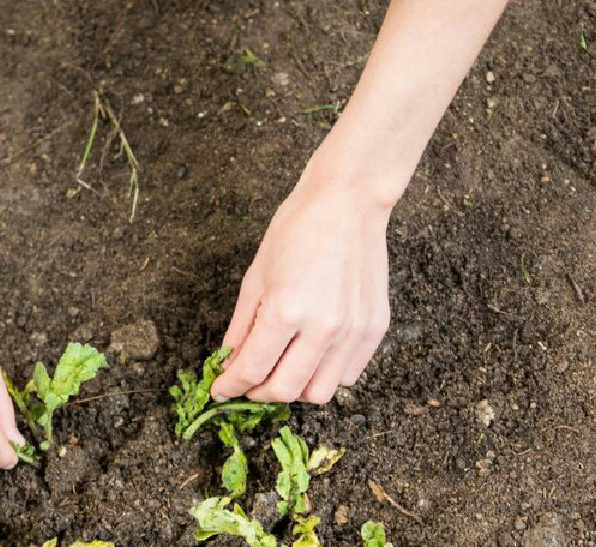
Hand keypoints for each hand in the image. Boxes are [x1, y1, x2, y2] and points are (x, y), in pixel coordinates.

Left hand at [210, 166, 392, 404]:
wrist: (348, 202)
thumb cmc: (298, 227)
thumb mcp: (256, 275)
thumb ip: (241, 325)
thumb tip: (229, 360)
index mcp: (285, 311)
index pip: (251, 370)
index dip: (229, 386)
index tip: (221, 389)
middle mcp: (322, 327)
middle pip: (284, 390)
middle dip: (258, 393)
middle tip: (248, 382)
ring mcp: (353, 331)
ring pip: (320, 392)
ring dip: (295, 389)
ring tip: (282, 369)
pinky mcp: (375, 328)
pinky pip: (347, 374)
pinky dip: (326, 375)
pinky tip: (312, 355)